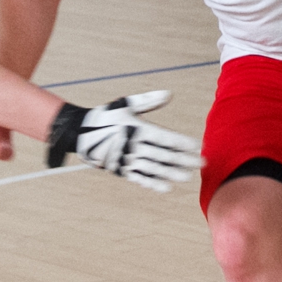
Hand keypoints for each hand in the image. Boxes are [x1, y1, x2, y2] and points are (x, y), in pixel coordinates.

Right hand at [46, 90, 202, 192]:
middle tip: (202, 163)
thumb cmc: (106, 116)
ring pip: (154, 169)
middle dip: (184, 160)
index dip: (182, 143)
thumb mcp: (125, 104)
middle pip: (164, 155)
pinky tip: (166, 186)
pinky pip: (140, 178)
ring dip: (173, 173)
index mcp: (137, 129)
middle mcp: (134, 146)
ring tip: (188, 176)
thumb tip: (169, 95)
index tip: (197, 146)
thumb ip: (148, 101)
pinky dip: (153, 183)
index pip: (165, 138)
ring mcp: (127, 160)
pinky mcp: (121, 169)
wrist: (80, 133)